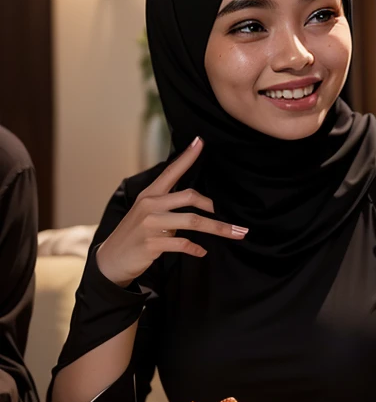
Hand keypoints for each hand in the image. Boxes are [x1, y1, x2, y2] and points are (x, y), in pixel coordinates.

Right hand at [95, 137, 247, 287]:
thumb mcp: (147, 212)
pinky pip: (182, 243)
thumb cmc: (135, 233)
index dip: (187, 157)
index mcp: (150, 194)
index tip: (200, 142)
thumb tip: (197, 201)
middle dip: (215, 207)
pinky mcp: (151, 244)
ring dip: (219, 228)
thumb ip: (167, 203)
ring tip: (237, 233)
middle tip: (235, 219)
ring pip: (193, 221)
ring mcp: (150, 224)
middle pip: (190, 197)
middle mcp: (150, 205)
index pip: (171, 171)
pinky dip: (196, 248)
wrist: (111, 259)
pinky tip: (202, 251)